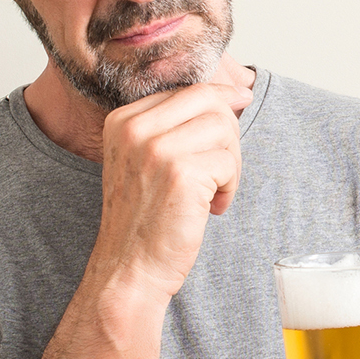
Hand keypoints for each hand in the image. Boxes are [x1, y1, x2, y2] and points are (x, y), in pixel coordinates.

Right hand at [91, 82, 252, 297]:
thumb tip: (236, 93)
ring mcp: (156, 149)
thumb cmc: (146, 219)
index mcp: (123, 121)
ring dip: (231, 164)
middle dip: (229, 133)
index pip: (188, 90)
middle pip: (209, 101)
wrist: (129, 269)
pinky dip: (229, 187)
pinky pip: (228, 162)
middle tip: (221, 171)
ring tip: (214, 193)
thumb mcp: (147, 161)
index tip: (236, 115)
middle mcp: (134, 129)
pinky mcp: (181, 173)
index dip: (220, 102)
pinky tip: (210, 208)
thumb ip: (177, 126)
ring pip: (224, 129)